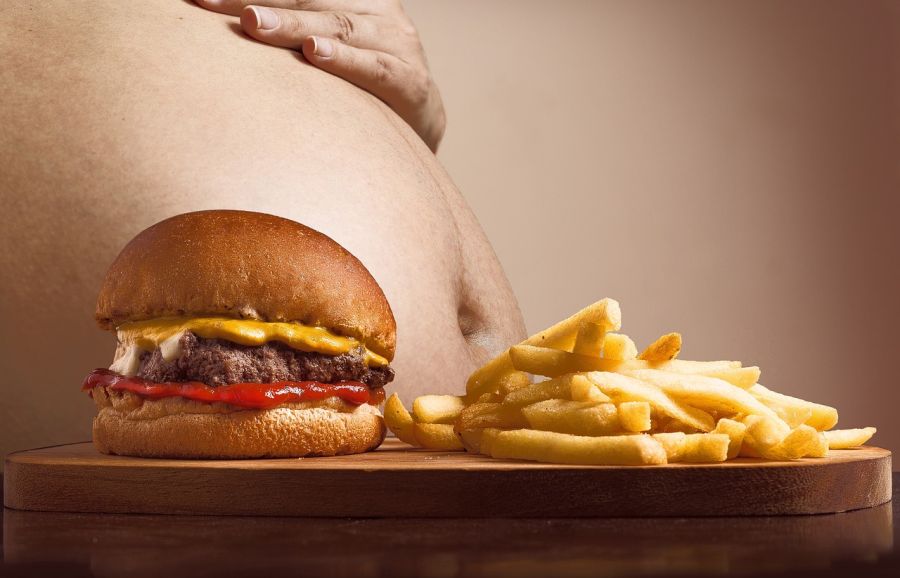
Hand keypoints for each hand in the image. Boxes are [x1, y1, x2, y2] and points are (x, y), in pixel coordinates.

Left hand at [194, 0, 445, 151]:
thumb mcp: (328, 52)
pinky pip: (376, 69)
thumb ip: (291, 37)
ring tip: (252, 22)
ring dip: (293, 24)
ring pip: (338, 26)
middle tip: (209, 0)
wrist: (422, 127)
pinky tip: (315, 54)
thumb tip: (235, 26)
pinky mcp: (413, 83)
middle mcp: (376, 11)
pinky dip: (346, 61)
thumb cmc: (362, 89)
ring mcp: (397, 43)